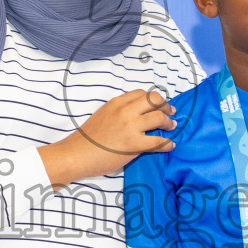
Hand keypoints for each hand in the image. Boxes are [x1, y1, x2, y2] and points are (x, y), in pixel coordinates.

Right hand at [39, 90, 175, 186]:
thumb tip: (135, 116)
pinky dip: (167, 143)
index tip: (159, 104)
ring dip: (168, 122)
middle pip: (154, 100)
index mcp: (116, 103)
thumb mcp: (103, 115)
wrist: (76, 154)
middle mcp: (125, 111)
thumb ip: (119, 112)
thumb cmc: (87, 139)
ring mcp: (130, 127)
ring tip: (171, 127)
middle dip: (165, 105)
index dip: (154, 98)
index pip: (142, 93)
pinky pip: (158, 141)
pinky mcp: (134, 144)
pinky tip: (169, 145)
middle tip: (170, 112)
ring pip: (159, 117)